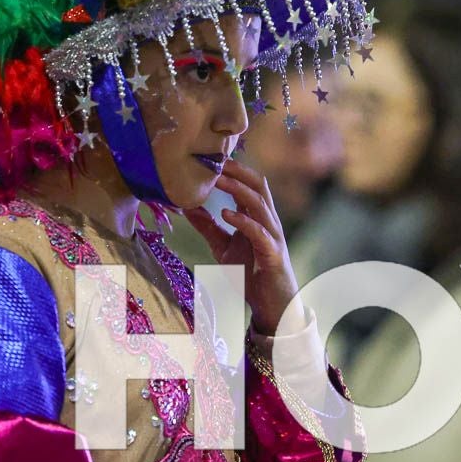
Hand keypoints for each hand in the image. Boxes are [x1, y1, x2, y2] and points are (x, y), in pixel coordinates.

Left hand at [182, 159, 307, 336]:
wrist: (271, 304)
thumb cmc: (251, 273)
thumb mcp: (224, 247)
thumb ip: (209, 228)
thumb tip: (187, 208)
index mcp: (257, 217)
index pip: (249, 184)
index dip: (233, 169)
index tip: (211, 157)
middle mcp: (268, 221)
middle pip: (259, 186)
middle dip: (239, 171)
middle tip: (216, 160)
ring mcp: (273, 236)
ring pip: (260, 204)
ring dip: (239, 190)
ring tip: (219, 180)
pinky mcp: (273, 254)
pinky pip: (260, 232)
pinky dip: (243, 220)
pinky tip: (225, 213)